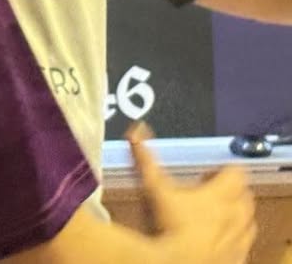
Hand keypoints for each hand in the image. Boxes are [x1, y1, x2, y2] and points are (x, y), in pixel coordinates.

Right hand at [127, 122, 256, 263]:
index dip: (223, 169)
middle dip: (232, 192)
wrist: (175, 263)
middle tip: (210, 193)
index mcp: (220, 193)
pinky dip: (233, 241)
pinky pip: (243, 247)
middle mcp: (234, 215)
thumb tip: (136, 133)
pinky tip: (213, 241)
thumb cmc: (169, 227)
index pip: (237, 171)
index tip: (208, 174)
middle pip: (245, 195)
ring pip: (248, 222)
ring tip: (213, 217)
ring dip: (236, 217)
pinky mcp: (235, 259)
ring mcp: (237, 239)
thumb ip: (146, 159)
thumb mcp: (154, 188)